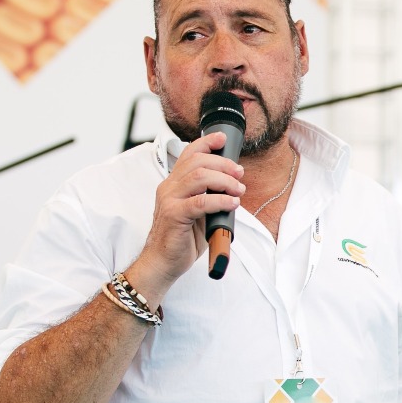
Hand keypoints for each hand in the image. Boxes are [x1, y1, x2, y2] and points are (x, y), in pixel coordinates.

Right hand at [130, 132, 244, 298]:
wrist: (162, 262)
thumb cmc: (180, 239)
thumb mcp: (196, 212)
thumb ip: (208, 195)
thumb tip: (233, 185)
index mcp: (173, 183)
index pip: (188, 154)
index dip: (206, 143)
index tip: (223, 139)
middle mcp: (169, 187)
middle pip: (197, 161)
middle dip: (223, 164)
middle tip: (239, 174)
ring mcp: (169, 200)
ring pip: (200, 177)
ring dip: (225, 181)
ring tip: (238, 190)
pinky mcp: (174, 215)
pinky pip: (201, 201)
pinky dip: (220, 200)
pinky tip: (232, 204)